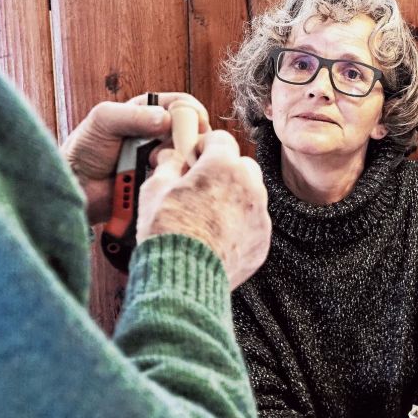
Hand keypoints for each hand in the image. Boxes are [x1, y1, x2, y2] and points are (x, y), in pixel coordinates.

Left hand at [60, 93, 209, 223]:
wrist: (76, 187)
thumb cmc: (84, 148)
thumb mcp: (103, 120)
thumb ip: (133, 115)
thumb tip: (166, 119)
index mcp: (148, 111)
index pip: (182, 105)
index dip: (192, 113)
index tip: (196, 124)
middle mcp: (160, 134)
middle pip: (192, 132)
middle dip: (186, 141)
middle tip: (173, 150)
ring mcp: (163, 159)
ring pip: (189, 157)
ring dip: (178, 162)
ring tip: (155, 166)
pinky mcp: (163, 181)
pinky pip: (181, 179)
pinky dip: (175, 179)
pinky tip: (159, 180)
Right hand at [136, 130, 270, 288]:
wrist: (183, 278)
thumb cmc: (167, 232)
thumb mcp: (155, 189)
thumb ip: (167, 166)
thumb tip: (170, 157)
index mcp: (223, 166)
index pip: (220, 138)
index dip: (204, 146)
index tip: (193, 159)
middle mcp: (249, 186)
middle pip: (241, 164)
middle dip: (223, 170)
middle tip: (201, 186)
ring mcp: (259, 214)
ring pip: (251, 193)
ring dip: (234, 196)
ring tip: (207, 215)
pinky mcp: (262, 239)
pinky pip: (253, 222)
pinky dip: (239, 224)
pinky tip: (217, 236)